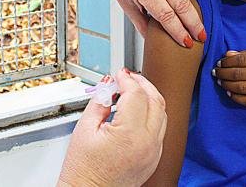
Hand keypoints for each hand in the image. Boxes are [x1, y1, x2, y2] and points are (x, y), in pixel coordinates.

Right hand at [58, 70, 166, 185]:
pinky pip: (160, 129)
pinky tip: (137, 111)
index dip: (127, 80)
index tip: (120, 74)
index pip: (136, 95)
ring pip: (162, 114)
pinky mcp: (154, 158)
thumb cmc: (83, 171)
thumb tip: (109, 84)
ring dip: (150, 98)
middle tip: (129, 78)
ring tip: (133, 92)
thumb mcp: (85, 129)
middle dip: (143, 84)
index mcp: (130, 134)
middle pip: (156, 100)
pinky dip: (152, 115)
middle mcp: (147, 143)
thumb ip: (100, 101)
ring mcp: (154, 152)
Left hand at [212, 50, 245, 108]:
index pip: (243, 59)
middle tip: (216, 73)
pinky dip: (236, 97)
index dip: (227, 61)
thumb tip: (228, 55)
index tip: (220, 63)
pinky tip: (230, 93)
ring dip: (227, 85)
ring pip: (242, 88)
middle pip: (240, 74)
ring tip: (221, 82)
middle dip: (224, 73)